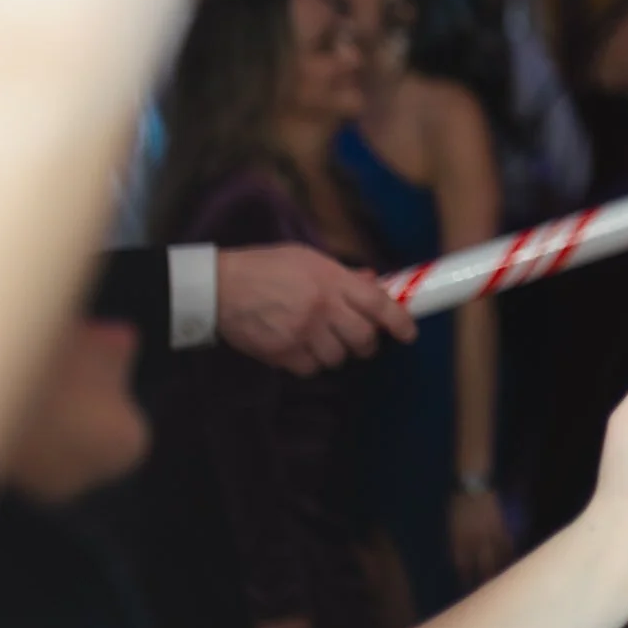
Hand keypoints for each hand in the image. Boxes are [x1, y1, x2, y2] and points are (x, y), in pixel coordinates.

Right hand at [216, 244, 417, 375]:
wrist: (218, 287)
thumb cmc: (263, 267)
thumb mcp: (306, 258)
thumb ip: (341, 273)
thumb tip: (373, 282)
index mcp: (331, 280)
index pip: (379, 304)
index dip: (399, 322)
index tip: (409, 333)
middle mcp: (322, 308)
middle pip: (364, 338)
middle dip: (367, 342)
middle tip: (362, 339)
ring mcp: (303, 333)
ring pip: (339, 357)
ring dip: (337, 352)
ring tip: (323, 340)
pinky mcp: (283, 353)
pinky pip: (311, 369)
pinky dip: (311, 363)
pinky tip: (300, 348)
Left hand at [449, 487, 513, 586]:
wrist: (472, 485)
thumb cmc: (458, 503)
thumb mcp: (451, 525)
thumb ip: (456, 542)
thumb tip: (460, 558)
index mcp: (459, 541)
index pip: (463, 566)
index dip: (466, 579)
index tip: (470, 590)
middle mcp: (474, 541)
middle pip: (480, 567)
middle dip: (484, 582)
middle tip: (489, 596)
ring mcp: (488, 534)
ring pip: (496, 558)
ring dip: (500, 572)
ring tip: (505, 585)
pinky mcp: (500, 526)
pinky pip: (507, 544)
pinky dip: (511, 554)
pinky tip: (515, 563)